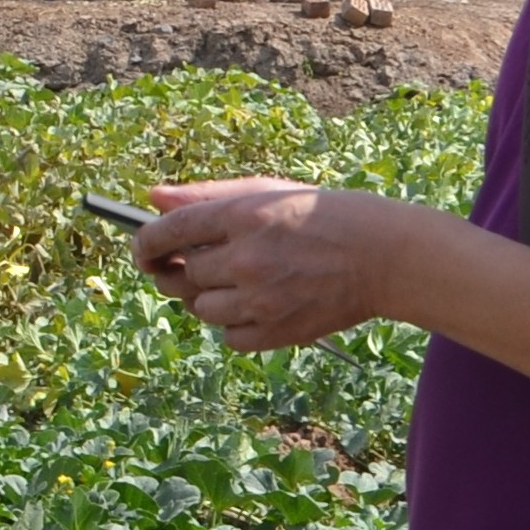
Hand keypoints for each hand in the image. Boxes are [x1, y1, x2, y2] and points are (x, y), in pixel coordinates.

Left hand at [129, 174, 426, 352]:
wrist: (386, 256)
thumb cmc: (325, 217)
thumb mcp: (268, 192)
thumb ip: (206, 196)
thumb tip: (152, 199)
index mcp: (242, 216)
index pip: (166, 233)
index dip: (144, 244)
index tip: (143, 248)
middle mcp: (246, 258)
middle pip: (180, 275)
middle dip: (183, 270)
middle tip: (204, 263)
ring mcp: (261, 299)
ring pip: (200, 308)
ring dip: (209, 298)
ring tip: (242, 282)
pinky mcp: (277, 332)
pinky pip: (228, 337)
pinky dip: (234, 325)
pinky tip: (258, 305)